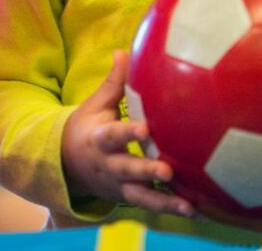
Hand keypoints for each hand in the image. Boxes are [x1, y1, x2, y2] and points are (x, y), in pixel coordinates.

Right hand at [61, 51, 193, 216]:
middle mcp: (109, 166)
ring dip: (164, 203)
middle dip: (147, 172)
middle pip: (128, 171)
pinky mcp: (127, 198)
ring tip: (188, 207)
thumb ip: (113, 82)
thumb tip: (125, 51)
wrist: (66, 165)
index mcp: (99, 140)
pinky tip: (195, 210)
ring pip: (141, 197)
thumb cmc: (88, 127)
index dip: (128, 133)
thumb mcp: (95, 104)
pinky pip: (149, 205)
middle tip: (168, 171)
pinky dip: (170, 208)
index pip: (113, 135)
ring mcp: (118, 186)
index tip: (145, 130)